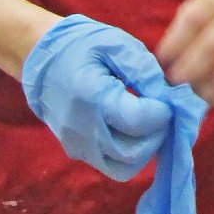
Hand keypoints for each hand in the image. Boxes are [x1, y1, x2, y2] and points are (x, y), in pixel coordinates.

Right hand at [21, 15, 173, 181]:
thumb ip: (144, 70)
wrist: (44, 59)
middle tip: (164, 111)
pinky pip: (112, 165)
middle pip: (133, 152)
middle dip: (158, 133)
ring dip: (147, 148)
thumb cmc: (83, 46)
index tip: (170, 98)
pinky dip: (131, 154)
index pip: (137, 121)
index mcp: (91, 98)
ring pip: (124, 167)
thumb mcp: (117, 45)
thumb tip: (168, 97)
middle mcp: (82, 129)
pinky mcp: (78, 152)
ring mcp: (77, 145)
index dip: (162, 112)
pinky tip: (137, 129)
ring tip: (151, 121)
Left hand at [156, 0, 213, 106]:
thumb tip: (157, 67)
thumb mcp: (201, 16)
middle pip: (212, 46)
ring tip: (192, 95)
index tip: (161, 65)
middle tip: (174, 87)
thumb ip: (181, 34)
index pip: (193, 19)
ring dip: (204, 89)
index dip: (174, 44)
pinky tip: (213, 95)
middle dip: (188, 72)